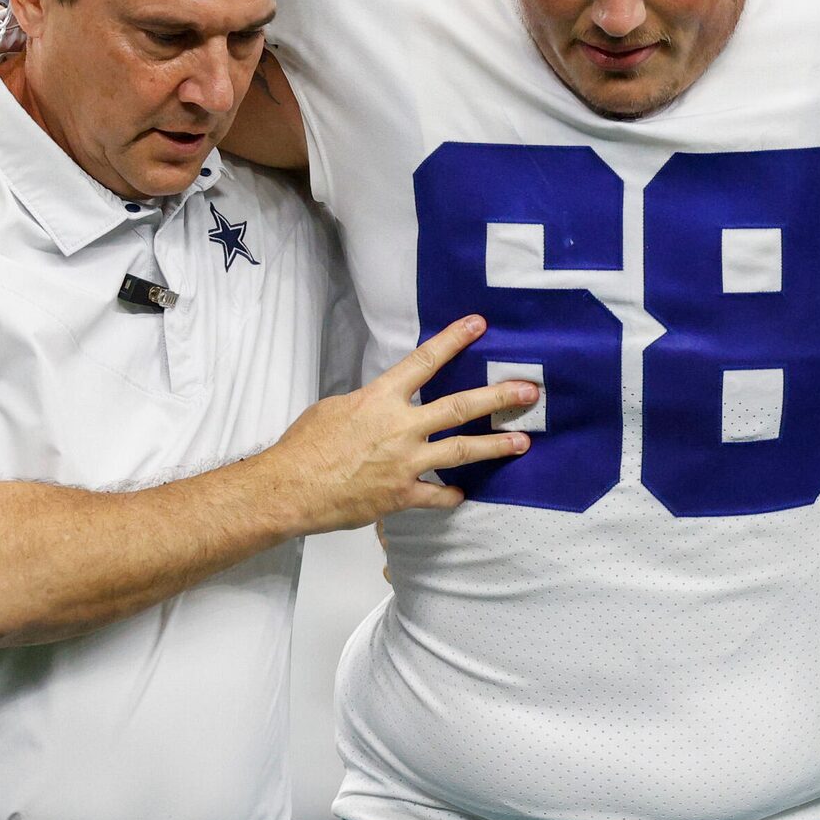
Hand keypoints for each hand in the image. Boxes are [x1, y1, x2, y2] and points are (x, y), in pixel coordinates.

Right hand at [252, 317, 534, 532]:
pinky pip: (436, 494)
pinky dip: (450, 495)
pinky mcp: (402, 495)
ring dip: (495, 446)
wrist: (290, 489)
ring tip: (522, 442)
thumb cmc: (305, 447)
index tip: (479, 325)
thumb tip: (382, 405)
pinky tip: (461, 494)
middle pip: (460, 407)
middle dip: (498, 397)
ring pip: (462, 450)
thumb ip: (368, 404)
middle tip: (528, 391)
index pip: (424, 361)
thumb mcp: (334, 408)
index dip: (453, 340)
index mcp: (381, 399)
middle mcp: (400, 427)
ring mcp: (405, 462)